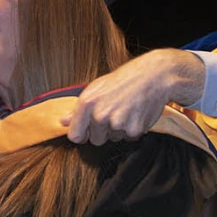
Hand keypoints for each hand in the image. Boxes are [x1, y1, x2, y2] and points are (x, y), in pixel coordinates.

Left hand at [62, 49, 204, 144]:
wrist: (154, 75)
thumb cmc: (123, 80)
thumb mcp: (97, 88)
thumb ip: (79, 108)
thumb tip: (63, 121)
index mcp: (87, 103)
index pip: (74, 136)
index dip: (82, 135)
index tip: (88, 130)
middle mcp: (100, 114)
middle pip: (95, 140)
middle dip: (103, 131)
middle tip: (114, 113)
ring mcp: (117, 123)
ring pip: (113, 139)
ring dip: (119, 129)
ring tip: (127, 110)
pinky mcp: (134, 130)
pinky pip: (129, 138)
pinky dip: (133, 129)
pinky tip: (136, 113)